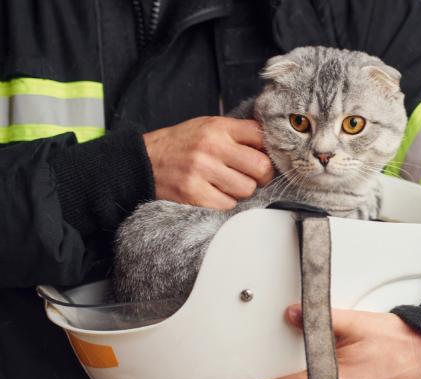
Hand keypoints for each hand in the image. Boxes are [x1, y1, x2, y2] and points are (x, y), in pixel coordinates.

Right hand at [144, 116, 274, 209]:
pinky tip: (213, 193)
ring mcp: (202, 171)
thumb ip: (237, 133)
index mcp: (218, 127)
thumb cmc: (181, 145)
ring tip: (227, 184)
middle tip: (253, 177)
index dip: (269, 150)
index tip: (265, 157)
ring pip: (247, 189)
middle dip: (262, 176)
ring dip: (242, 191)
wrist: (142, 161)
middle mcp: (211, 147)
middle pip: (261, 167)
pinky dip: (225, 202)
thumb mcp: (207, 127)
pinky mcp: (194, 194)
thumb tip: (273, 145)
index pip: (262, 136)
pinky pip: (228, 205)